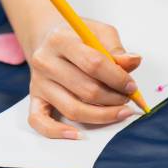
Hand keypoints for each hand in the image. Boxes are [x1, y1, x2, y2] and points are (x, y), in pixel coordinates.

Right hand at [27, 19, 140, 138]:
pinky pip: (40, 122)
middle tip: (127, 99)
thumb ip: (116, 48)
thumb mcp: (98, 32)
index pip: (93, 64)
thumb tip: (133, 61)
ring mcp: (38, 82)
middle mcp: (45, 61)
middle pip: (85, 89)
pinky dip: (57, 132)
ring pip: (72, 109)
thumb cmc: (78, 37)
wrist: (48, 39)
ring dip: (101, 115)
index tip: (132, 86)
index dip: (117, 78)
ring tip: (118, 111)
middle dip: (113, 99)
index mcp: (61, 39)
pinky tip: (78, 134)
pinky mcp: (34, 98)